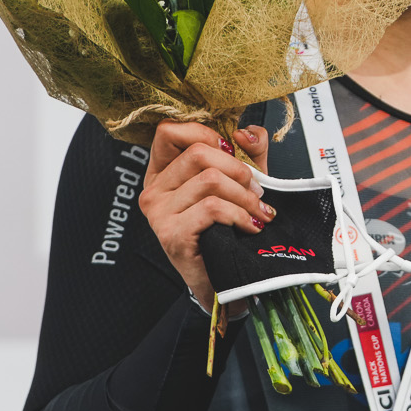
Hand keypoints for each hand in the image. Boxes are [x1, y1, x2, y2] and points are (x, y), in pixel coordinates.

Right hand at [137, 121, 273, 310]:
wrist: (227, 280)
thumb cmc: (231, 227)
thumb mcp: (241, 180)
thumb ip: (247, 150)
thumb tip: (246, 132)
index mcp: (162, 172)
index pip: (169, 131)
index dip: (206, 134)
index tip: (232, 151)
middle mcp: (152, 191)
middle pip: (197, 153)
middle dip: (238, 169)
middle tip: (257, 190)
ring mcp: (158, 214)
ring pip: (209, 180)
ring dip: (245, 196)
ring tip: (258, 211)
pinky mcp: (172, 235)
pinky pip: (212, 208)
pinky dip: (239, 215)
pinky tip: (250, 226)